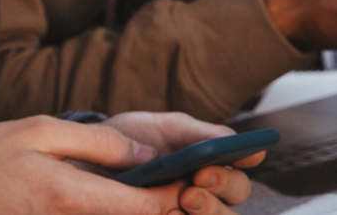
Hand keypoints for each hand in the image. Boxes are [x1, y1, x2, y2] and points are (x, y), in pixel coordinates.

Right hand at [0, 115, 243, 214]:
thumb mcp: (39, 130)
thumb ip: (97, 143)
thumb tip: (147, 155)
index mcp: (70, 195)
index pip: (145, 207)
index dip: (178, 192)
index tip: (196, 171)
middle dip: (170, 206)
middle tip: (191, 181)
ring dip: (146, 210)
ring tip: (163, 187)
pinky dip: (122, 214)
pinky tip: (126, 197)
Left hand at [105, 112, 261, 210]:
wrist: (91, 158)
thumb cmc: (132, 140)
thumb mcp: (160, 129)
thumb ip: (195, 133)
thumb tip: (233, 140)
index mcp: (211, 166)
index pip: (240, 172)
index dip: (245, 162)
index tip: (242, 154)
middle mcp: (207, 194)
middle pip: (236, 197)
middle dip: (223, 186)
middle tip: (199, 177)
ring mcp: (190, 211)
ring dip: (209, 209)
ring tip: (185, 197)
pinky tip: (169, 211)